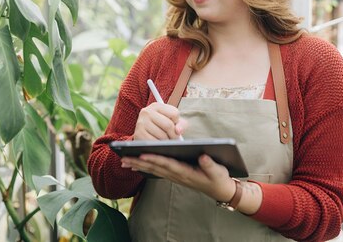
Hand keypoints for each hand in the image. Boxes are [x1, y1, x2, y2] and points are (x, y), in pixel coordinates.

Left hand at [121, 154, 235, 202]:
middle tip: (123, 158)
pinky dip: (145, 167)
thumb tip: (203, 156)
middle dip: (139, 162)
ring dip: (138, 165)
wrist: (219, 190)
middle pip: (155, 167)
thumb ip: (210, 164)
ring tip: (124, 160)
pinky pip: (157, 171)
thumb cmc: (218, 178)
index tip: (142, 153)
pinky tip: (136, 164)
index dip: (154, 158)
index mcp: (186, 172)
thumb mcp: (218, 171)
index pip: (167, 164)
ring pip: (153, 169)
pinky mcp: (174, 174)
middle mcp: (177, 175)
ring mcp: (174, 176)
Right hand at [133, 102, 186, 139]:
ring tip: (165, 141)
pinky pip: (155, 142)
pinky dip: (159, 145)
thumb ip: (181, 124)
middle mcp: (147, 111)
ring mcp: (141, 122)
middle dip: (174, 135)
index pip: (175, 114)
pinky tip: (158, 143)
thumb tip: (178, 131)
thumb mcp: (173, 122)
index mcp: (156, 106)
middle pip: (168, 125)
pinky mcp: (138, 133)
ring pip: (162, 135)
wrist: (146, 134)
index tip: (174, 126)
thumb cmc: (162, 127)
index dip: (177, 123)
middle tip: (174, 139)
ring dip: (167, 141)